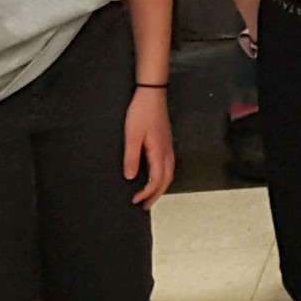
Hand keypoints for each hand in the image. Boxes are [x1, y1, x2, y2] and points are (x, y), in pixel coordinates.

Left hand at [123, 87, 174, 204]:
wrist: (152, 94)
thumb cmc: (141, 113)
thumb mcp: (131, 136)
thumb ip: (131, 157)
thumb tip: (131, 177)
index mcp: (159, 152)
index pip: (157, 180)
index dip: (147, 193)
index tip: (135, 201)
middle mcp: (167, 151)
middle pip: (167, 179)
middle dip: (156, 194)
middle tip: (145, 206)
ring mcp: (168, 146)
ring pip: (169, 172)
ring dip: (161, 186)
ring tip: (150, 195)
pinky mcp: (165, 142)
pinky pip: (168, 165)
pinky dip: (162, 176)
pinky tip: (154, 175)